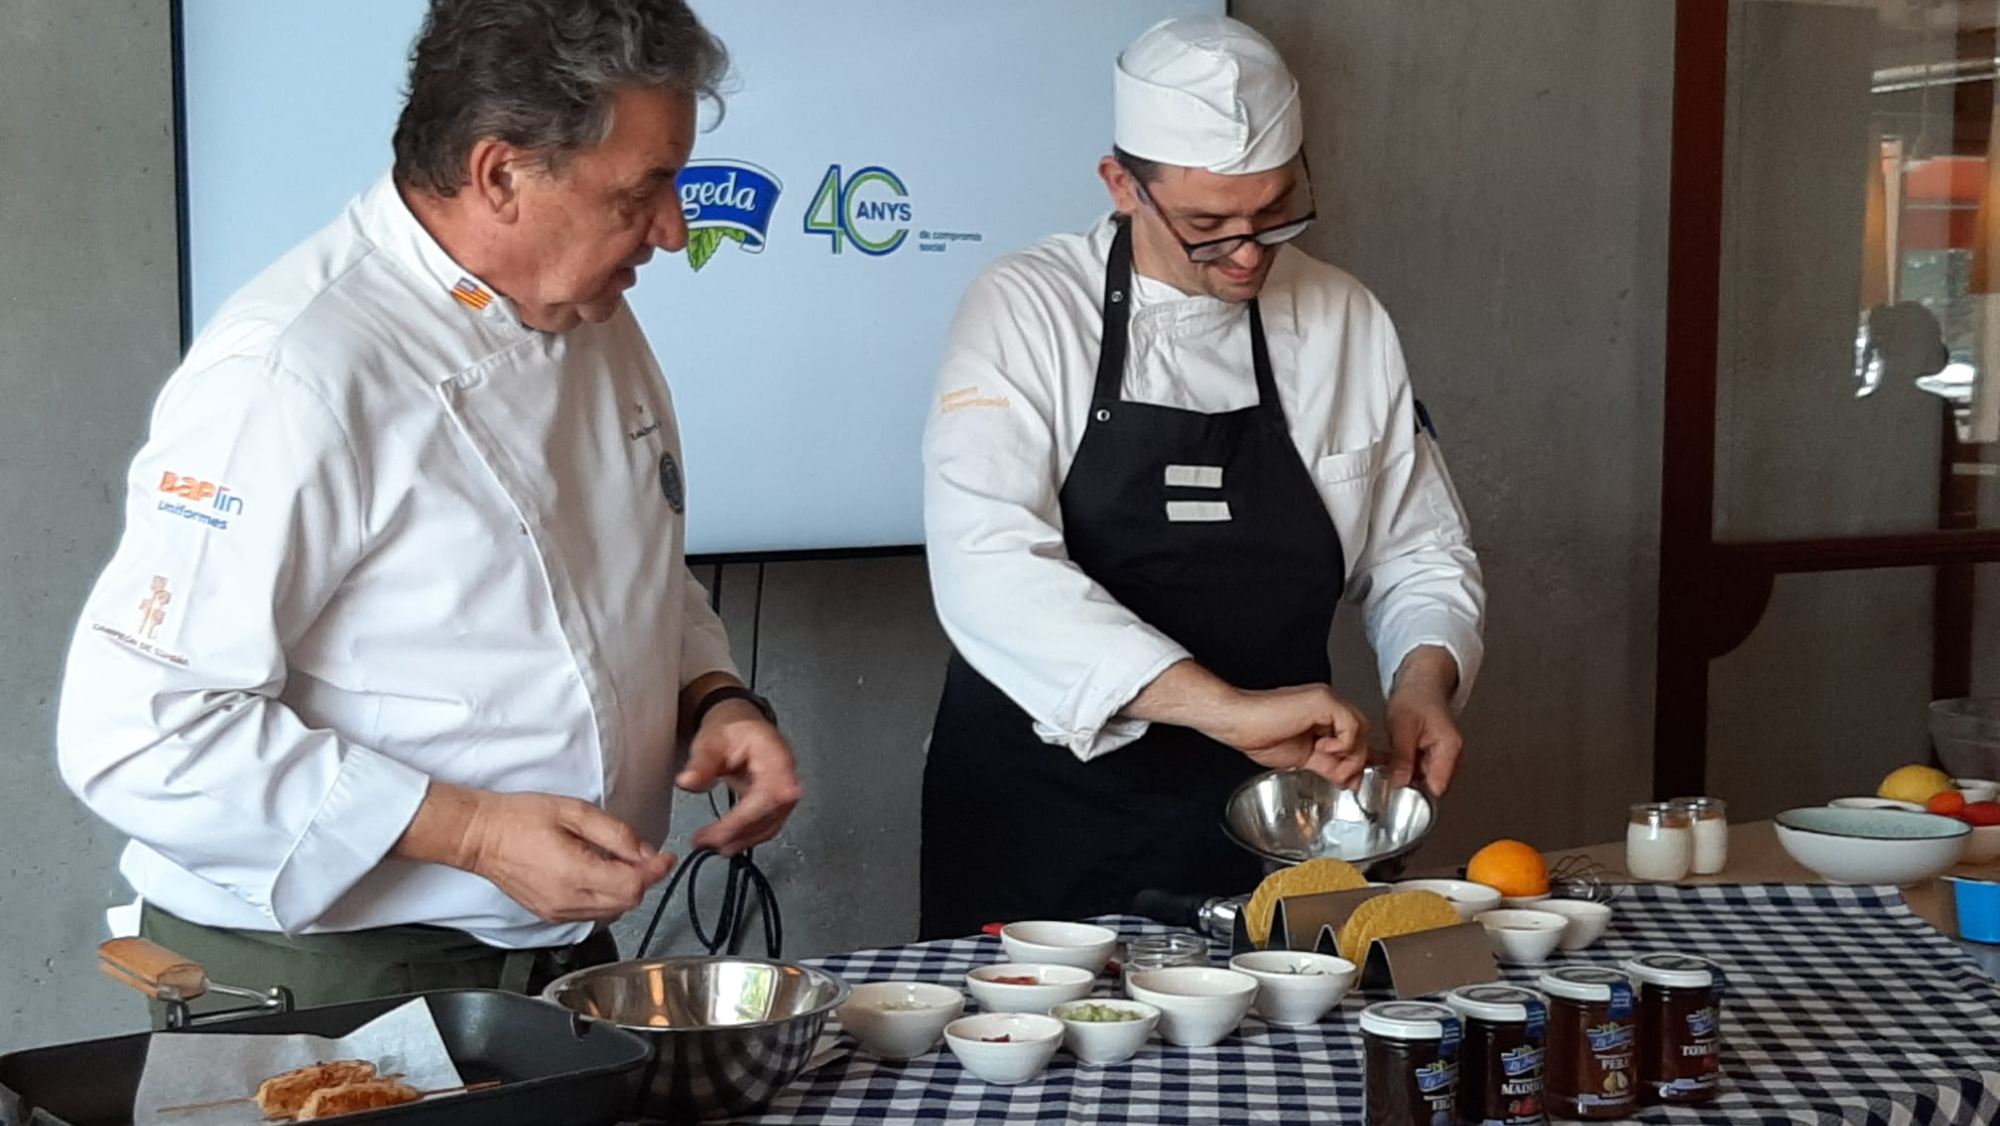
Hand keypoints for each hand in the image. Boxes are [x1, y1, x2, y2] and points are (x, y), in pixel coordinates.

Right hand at [433, 786, 675, 922]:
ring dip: (625, 889)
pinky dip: (605, 897)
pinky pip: (592, 913)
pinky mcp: (550, 914)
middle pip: (627, 902)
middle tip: (647, 855)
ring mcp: (557, 912)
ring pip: (612, 911)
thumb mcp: (575, 812)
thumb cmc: (519, 819)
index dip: (655, 871)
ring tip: (620, 861)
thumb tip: (645, 851)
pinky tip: (600, 874)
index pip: (632, 885)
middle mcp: (566, 901)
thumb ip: (615, 833)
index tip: (666, 857)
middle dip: (643, 879)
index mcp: (574, 874)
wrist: (480, 836)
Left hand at [677, 700, 801, 854]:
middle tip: (709, 840)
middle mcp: (785, 773)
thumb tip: (688, 781)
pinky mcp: (776, 802)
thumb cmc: (731, 729)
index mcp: (774, 753)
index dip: (751, 816)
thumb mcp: (711, 739)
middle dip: (741, 831)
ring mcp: (784, 788)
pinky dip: (747, 837)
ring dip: (743, 838)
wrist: (741, 725)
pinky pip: (768, 825)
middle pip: (772, 812)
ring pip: (772, 823)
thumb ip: (701, 762)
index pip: (770, 792)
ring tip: (712, 845)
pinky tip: (728, 843)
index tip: (725, 830)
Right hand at [1211, 684, 1369, 785]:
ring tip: (1328, 764)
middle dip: (1356, 761)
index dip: (1357, 759)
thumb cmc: (1259, 736)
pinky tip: (1320, 748)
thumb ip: (1329, 766)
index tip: (1353, 779)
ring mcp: (1327, 700)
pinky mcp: (1324, 701)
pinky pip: (1351, 725)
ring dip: (1350, 755)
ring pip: (1361, 728)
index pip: (1354, 735)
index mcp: (1322, 715)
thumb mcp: (1303, 758)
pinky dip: (1341, 744)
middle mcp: (1327, 704)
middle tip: (1341, 779)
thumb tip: (1349, 779)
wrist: (1239, 724)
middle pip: (1362, 732)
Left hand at [1386, 646, 1463, 793]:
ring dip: (1406, 778)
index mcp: (1450, 748)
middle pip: (1430, 786)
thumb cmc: (1416, 696)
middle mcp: (1452, 755)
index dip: (1415, 793)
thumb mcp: (1403, 727)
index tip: (1395, 791)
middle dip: (1408, 786)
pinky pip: (1420, 771)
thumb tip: (1398, 784)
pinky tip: (1395, 761)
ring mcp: (1444, 757)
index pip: (1437, 788)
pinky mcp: (1435, 756)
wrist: (1420, 682)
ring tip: (1391, 764)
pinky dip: (1407, 769)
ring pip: (1423, 781)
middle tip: (1387, 777)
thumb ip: (1402, 758)